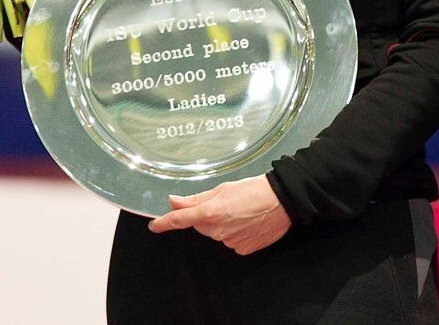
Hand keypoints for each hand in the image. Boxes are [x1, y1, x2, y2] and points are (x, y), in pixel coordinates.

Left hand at [147, 176, 290, 254]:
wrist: (284, 200)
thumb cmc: (255, 189)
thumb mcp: (224, 188)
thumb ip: (196, 198)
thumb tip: (173, 201)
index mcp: (209, 213)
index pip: (179, 220)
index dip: (164, 222)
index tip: (154, 225)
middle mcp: (217, 231)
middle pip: (202, 226)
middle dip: (208, 216)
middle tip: (227, 204)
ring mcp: (229, 242)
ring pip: (217, 234)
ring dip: (224, 225)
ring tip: (243, 212)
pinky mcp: (242, 249)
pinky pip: (232, 241)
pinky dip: (237, 233)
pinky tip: (249, 223)